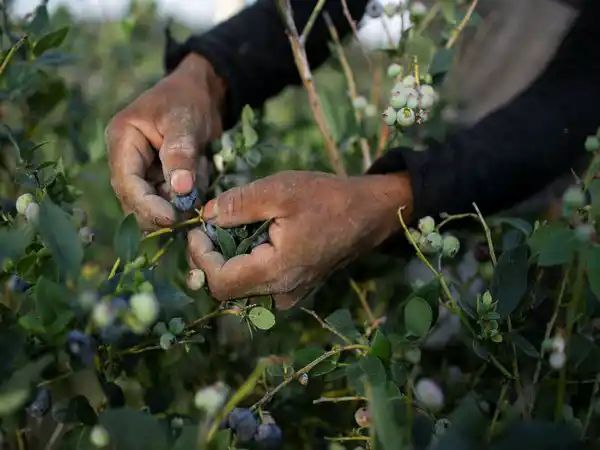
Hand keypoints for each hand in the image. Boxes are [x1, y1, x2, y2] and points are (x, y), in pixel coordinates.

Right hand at [106, 53, 225, 229]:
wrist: (201, 93)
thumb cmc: (188, 99)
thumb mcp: (185, 122)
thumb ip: (181, 155)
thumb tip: (181, 191)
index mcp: (122, 141)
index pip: (127, 184)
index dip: (148, 206)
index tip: (173, 218)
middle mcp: (126, 160)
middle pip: (136, 201)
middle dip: (165, 209)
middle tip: (194, 208)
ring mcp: (142, 171)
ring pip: (156, 204)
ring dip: (182, 199)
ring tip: (202, 166)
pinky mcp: (160, 179)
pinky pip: (173, 199)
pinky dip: (191, 192)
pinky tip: (203, 168)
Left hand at [187, 170, 412, 308]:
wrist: (371, 212)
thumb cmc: (329, 199)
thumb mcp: (280, 190)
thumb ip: (239, 204)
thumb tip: (206, 215)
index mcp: (277, 272)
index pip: (221, 283)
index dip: (200, 258)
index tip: (196, 230)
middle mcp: (282, 292)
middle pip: (229, 288)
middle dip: (211, 258)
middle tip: (208, 227)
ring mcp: (291, 293)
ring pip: (244, 287)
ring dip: (228, 260)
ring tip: (230, 227)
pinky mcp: (297, 286)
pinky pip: (261, 283)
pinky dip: (247, 262)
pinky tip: (252, 237)